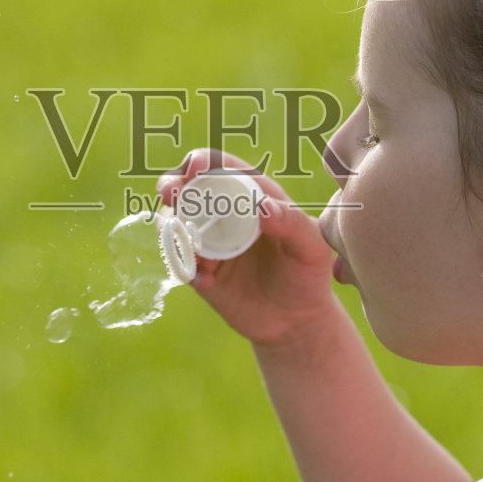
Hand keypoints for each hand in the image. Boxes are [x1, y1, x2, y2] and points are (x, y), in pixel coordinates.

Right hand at [158, 149, 342, 348]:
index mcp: (251, 194)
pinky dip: (185, 267)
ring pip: (174, 222)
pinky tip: (207, 282)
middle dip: (172, 184)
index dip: (203, 160)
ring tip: (194, 250)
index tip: (195, 167)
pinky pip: (179, 261)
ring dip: (174, 229)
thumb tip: (263, 207)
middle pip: (186, 187)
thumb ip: (293, 223)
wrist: (294, 321)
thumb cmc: (307, 274)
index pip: (222, 166)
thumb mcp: (311, 247)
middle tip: (171, 193)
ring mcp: (208, 241)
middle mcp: (223, 212)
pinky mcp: (198, 269)